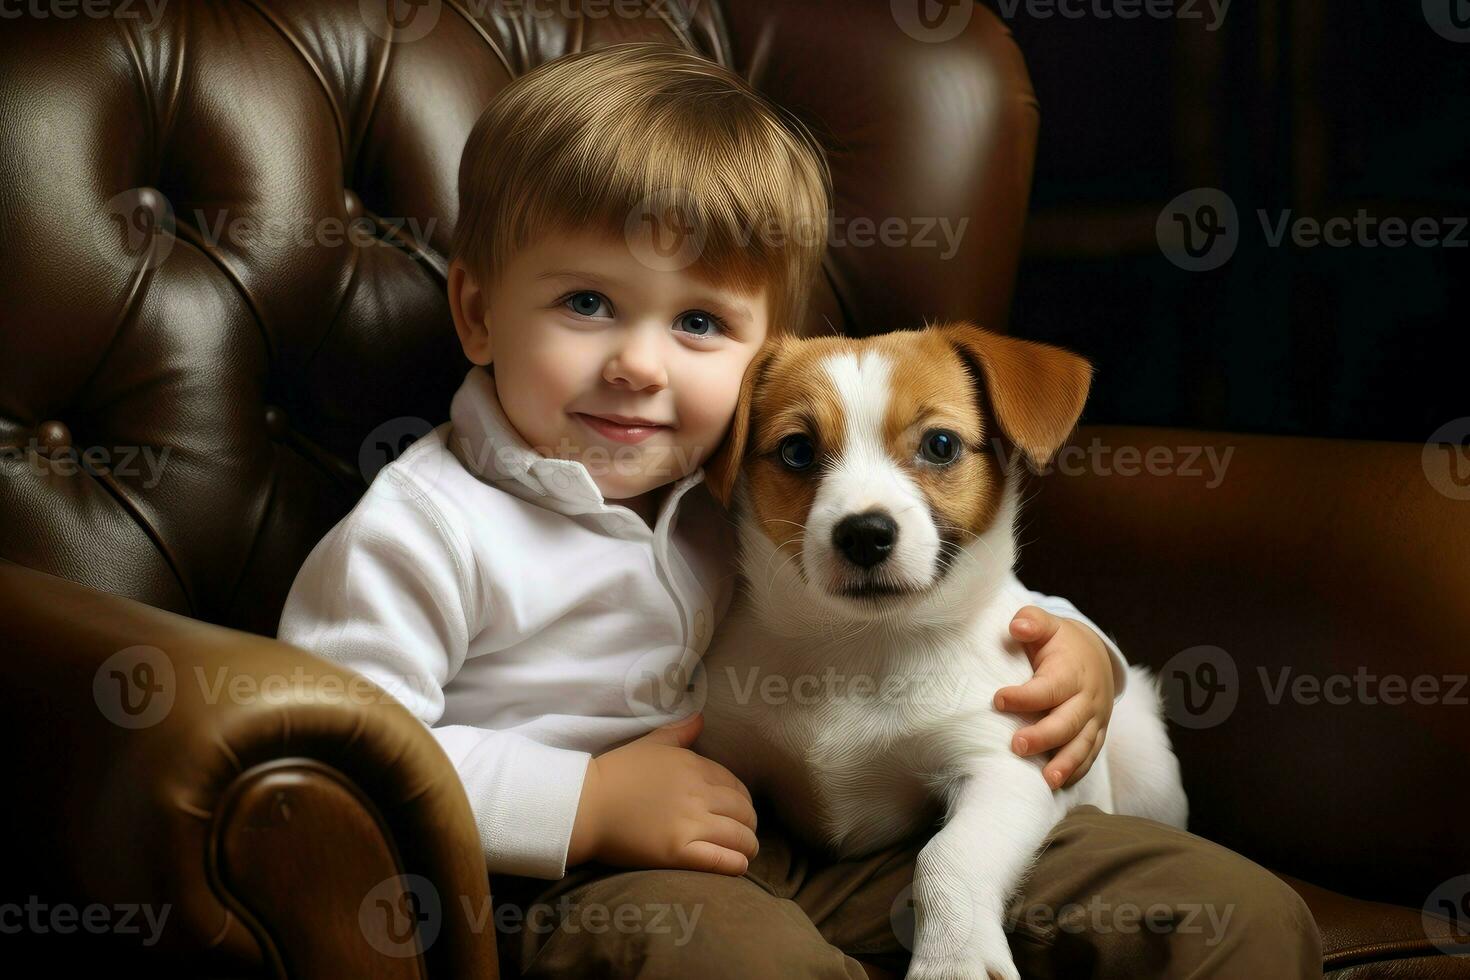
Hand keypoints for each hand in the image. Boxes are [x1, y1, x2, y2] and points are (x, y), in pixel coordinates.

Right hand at [567, 711, 758, 874]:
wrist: (584, 804)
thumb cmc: (615, 774)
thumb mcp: (650, 744)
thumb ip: (680, 731)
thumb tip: (701, 718)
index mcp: (693, 766)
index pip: (735, 784)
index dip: (742, 799)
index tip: (739, 809)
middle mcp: (697, 793)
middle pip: (743, 810)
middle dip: (749, 823)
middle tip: (745, 832)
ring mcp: (689, 823)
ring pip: (739, 836)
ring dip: (748, 845)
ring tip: (746, 851)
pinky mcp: (677, 851)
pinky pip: (721, 860)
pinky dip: (736, 864)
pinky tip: (738, 866)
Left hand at [994, 606, 1114, 788]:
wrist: (1096, 656)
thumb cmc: (1060, 642)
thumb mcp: (1047, 625)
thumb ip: (1032, 621)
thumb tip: (1017, 626)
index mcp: (1072, 672)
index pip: (1050, 688)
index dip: (1025, 696)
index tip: (998, 699)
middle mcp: (1087, 699)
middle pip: (1068, 722)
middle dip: (1044, 736)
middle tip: (1016, 746)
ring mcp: (1095, 720)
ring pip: (1082, 745)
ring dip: (1065, 764)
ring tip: (1046, 780)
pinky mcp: (1097, 734)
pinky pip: (1090, 756)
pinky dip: (1077, 771)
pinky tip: (1058, 784)